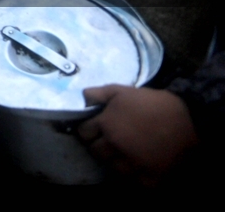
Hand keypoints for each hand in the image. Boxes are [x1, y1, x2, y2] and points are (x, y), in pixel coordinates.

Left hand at [79, 85, 197, 185]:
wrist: (189, 119)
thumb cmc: (153, 103)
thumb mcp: (123, 91)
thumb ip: (98, 94)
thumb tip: (83, 99)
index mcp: (106, 124)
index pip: (84, 133)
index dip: (89, 130)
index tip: (97, 128)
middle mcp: (115, 145)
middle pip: (96, 151)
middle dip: (100, 145)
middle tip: (111, 140)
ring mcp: (131, 163)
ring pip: (112, 167)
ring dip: (115, 160)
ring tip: (126, 151)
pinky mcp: (149, 176)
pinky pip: (134, 180)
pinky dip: (135, 174)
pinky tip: (140, 164)